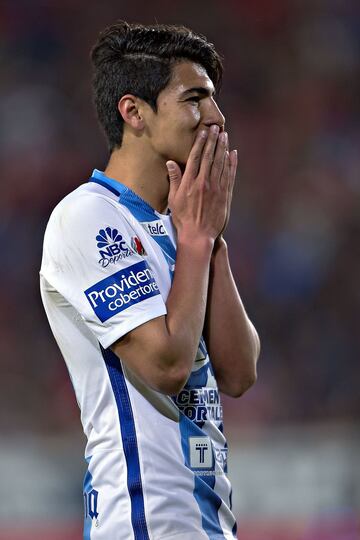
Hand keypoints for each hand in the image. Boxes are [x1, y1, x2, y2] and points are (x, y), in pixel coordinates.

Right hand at [166, 125, 235, 241]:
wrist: (198, 235)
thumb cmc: (183, 219)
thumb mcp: (173, 200)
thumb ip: (174, 180)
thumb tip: (170, 163)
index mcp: (190, 182)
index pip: (196, 157)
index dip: (200, 143)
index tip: (203, 132)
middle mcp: (204, 182)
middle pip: (209, 157)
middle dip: (213, 141)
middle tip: (216, 128)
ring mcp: (216, 188)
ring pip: (220, 163)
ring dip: (223, 148)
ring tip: (224, 136)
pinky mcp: (225, 195)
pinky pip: (229, 175)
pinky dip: (231, 164)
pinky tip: (232, 154)